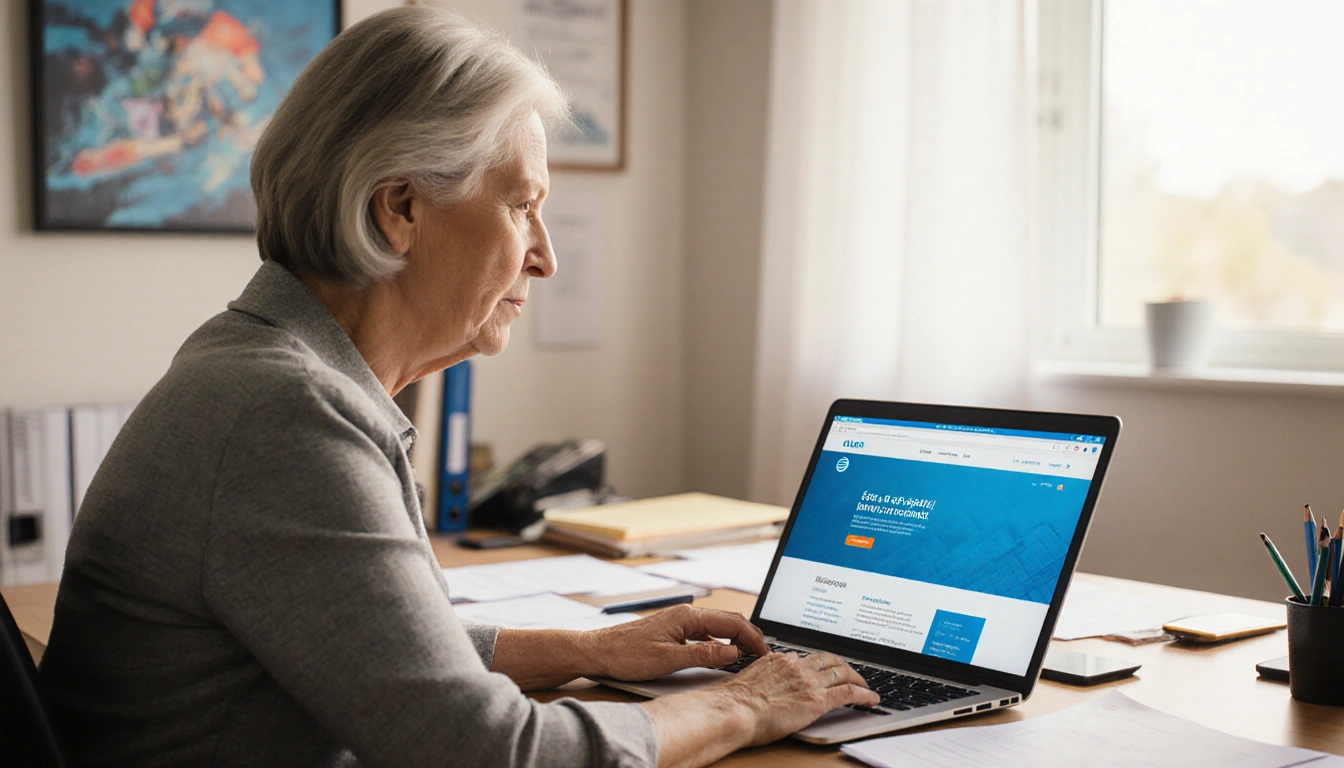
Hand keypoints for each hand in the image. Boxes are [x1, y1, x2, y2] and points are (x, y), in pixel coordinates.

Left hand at [586, 604, 769, 680]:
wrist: (598, 652)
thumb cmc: (626, 655)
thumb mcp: (667, 660)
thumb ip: (702, 656)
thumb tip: (732, 653)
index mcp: (688, 617)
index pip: (732, 623)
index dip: (753, 638)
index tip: (765, 653)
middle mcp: (686, 615)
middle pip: (728, 621)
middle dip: (749, 636)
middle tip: (764, 655)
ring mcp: (680, 622)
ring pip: (718, 627)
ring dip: (736, 639)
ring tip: (750, 655)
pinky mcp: (673, 631)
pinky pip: (705, 634)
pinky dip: (721, 643)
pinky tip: (723, 655)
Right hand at [716, 650, 878, 746]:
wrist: (734, 710)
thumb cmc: (734, 703)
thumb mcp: (750, 680)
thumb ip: (764, 678)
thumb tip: (766, 686)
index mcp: (779, 660)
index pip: (807, 657)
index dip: (820, 664)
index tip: (825, 668)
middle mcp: (797, 665)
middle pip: (829, 660)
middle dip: (843, 666)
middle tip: (851, 674)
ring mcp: (809, 681)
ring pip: (843, 673)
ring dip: (858, 678)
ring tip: (865, 686)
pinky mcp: (818, 700)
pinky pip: (849, 692)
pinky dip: (864, 694)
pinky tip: (871, 699)